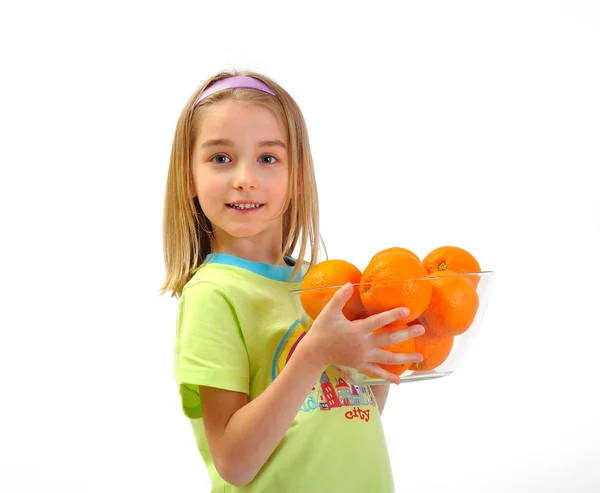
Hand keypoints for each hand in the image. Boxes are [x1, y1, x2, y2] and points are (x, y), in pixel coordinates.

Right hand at [300, 282, 424, 383]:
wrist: (314, 352)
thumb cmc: (321, 330)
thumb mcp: (329, 312)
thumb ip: (340, 298)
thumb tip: (350, 284)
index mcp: (357, 330)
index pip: (378, 321)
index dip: (393, 315)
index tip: (407, 310)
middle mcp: (363, 344)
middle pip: (388, 339)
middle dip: (406, 334)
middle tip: (421, 330)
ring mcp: (363, 356)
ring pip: (387, 358)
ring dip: (404, 357)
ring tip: (420, 357)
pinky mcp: (360, 365)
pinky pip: (376, 372)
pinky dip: (387, 376)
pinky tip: (399, 380)